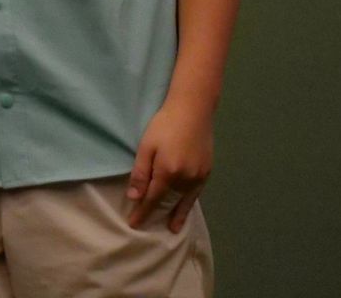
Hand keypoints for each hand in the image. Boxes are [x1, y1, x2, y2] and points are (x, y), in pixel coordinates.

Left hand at [126, 100, 212, 230]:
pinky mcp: (207, 172)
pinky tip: (187, 206)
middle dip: (159, 214)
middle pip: (170, 202)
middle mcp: (186, 180)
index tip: (134, 223)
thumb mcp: (146, 147)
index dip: (143, 212)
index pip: (153, 199)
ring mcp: (198, 177)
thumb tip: (135, 198)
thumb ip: (141, 173)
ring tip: (173, 227)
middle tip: (150, 227)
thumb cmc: (164, 125)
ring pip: (185, 200)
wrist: (192, 111)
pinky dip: (190, 203)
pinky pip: (196, 193)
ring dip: (178, 214)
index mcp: (168, 173)